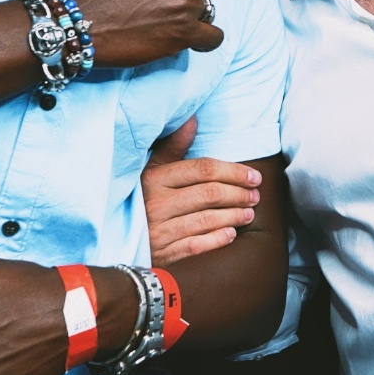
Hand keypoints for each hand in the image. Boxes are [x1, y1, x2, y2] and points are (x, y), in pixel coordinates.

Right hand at [142, 118, 261, 264]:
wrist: (118, 239)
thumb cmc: (142, 199)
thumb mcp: (151, 170)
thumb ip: (173, 147)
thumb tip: (192, 119)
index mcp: (154, 179)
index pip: (203, 170)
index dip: (233, 171)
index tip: (253, 176)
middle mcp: (155, 204)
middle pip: (209, 194)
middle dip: (238, 194)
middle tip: (255, 196)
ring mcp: (158, 231)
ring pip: (207, 220)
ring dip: (233, 215)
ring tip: (248, 213)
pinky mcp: (162, 255)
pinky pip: (197, 246)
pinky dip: (218, 239)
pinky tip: (231, 234)